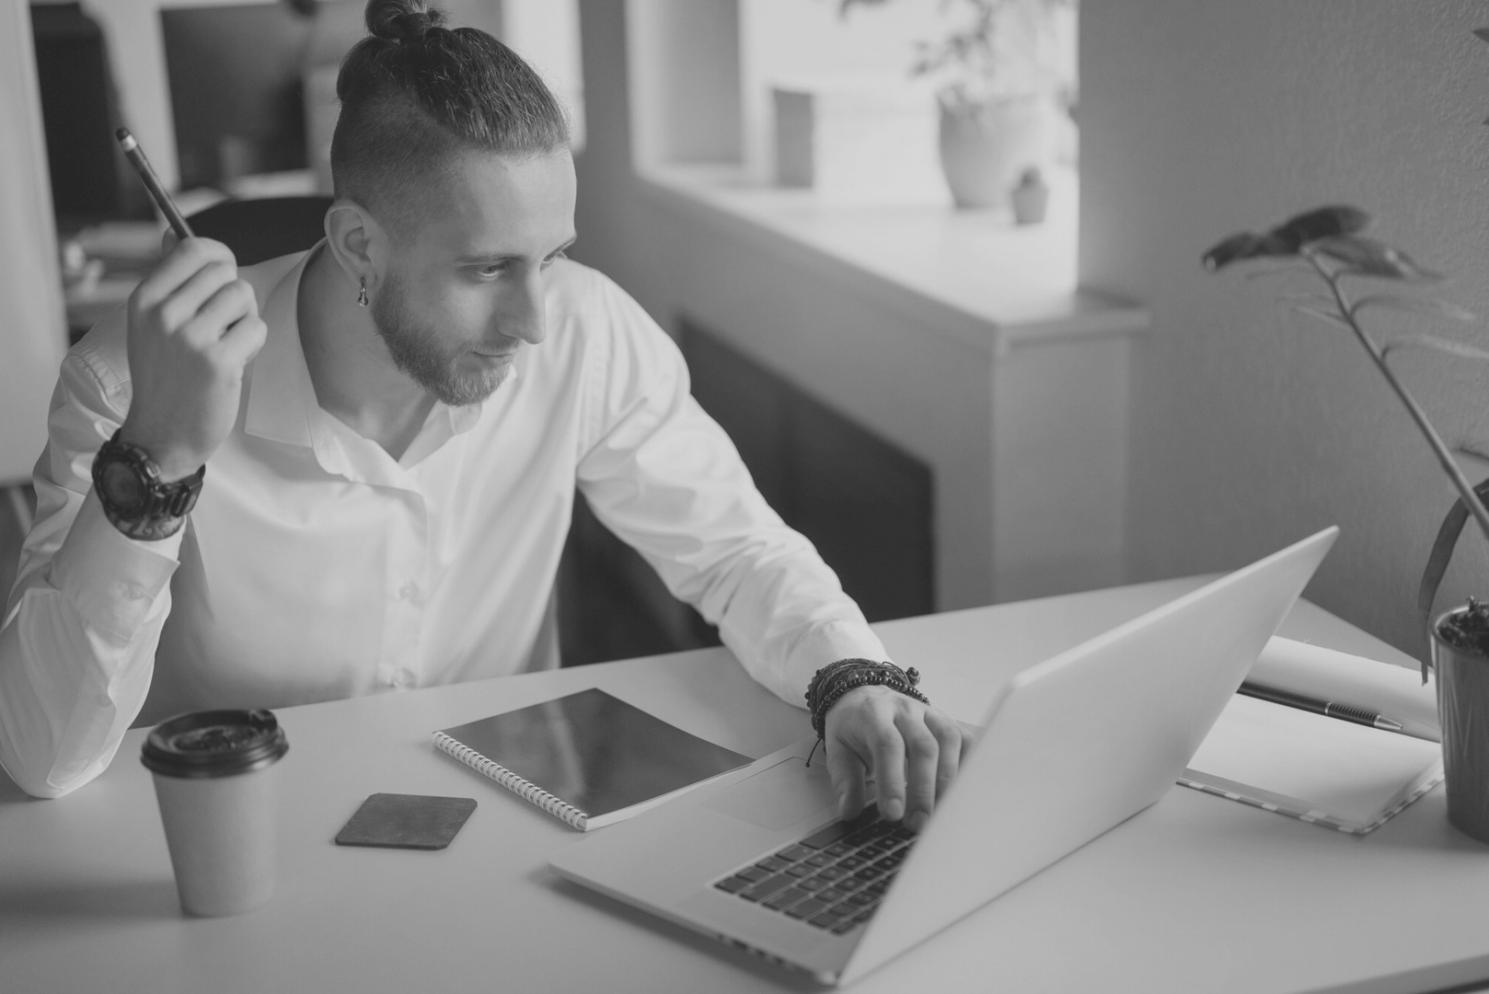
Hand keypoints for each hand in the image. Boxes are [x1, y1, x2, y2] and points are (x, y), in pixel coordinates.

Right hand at [120, 238, 266, 479]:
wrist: (162, 434)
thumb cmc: (165, 376)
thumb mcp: (151, 323)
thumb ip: (169, 280)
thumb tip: (173, 232)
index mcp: (145, 299)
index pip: (194, 249)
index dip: (220, 257)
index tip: (223, 275)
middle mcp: (164, 313)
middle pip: (226, 272)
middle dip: (234, 295)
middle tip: (222, 325)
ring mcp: (190, 337)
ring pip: (244, 296)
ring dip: (245, 320)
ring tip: (226, 344)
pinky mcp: (219, 361)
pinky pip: (257, 327)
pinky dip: (253, 344)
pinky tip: (233, 363)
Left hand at [823, 685, 969, 830]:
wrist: (865, 695)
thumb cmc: (853, 727)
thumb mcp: (838, 749)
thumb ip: (845, 781)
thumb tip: (849, 812)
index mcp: (874, 715)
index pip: (887, 745)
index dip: (892, 780)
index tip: (893, 814)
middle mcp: (905, 710)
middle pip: (923, 746)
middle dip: (923, 790)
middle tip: (918, 824)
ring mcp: (929, 714)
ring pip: (949, 741)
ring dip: (948, 782)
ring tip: (940, 814)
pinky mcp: (947, 722)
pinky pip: (965, 740)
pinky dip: (969, 765)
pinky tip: (962, 792)